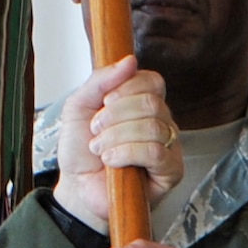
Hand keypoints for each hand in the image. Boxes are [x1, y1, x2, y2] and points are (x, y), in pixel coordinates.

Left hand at [54, 56, 182, 231]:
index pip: (152, 81)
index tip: (104, 102)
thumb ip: (100, 81)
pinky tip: (112, 161)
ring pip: (153, 127)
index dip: (126, 88)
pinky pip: (156, 152)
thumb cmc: (81, 150)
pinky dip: (126, 153)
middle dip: (115, 116)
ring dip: (116, 137)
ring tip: (100, 149)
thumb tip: (130, 60)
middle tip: (96, 130)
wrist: (77, 187)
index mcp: (144, 103)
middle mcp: (161, 122)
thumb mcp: (79, 106)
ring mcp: (169, 146)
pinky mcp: (170, 172)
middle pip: (151, 103)